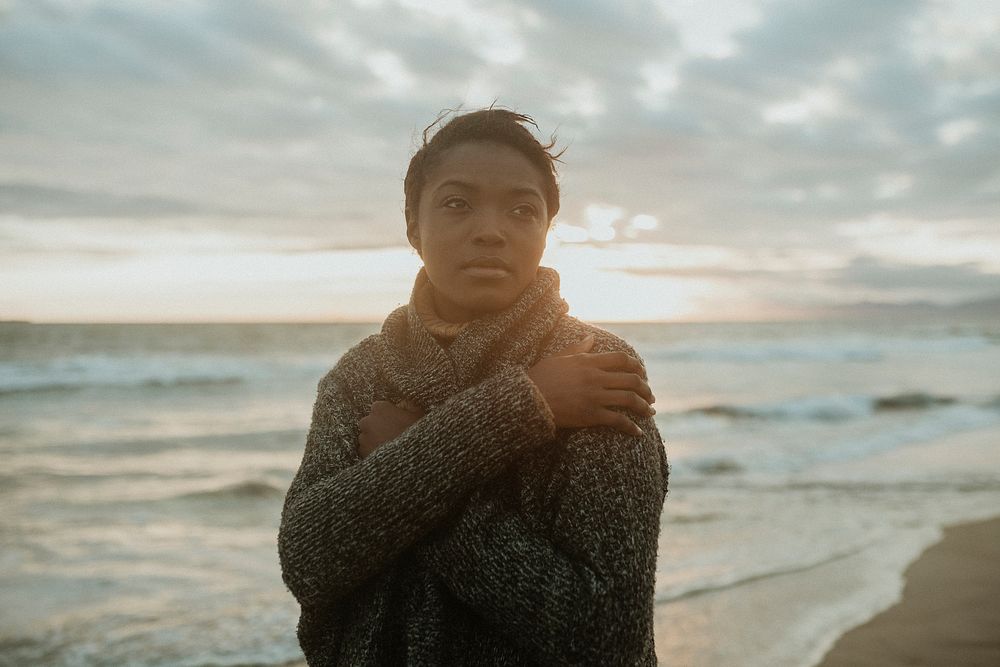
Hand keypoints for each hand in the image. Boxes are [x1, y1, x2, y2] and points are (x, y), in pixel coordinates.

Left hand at [358, 400, 424, 457]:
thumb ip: (407, 404)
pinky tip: (386, 455)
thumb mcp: (418, 413)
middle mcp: (367, 421)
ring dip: (375, 439)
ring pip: (367, 436)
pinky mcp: (362, 453)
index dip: (389, 414)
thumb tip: (400, 404)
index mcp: (380, 408)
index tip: (397, 421)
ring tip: (391, 446)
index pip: (380, 408)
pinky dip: (373, 451)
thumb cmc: (417, 434)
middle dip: (379, 426)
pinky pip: (366, 450)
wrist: (412, 459)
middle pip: (371, 422)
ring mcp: (363, 438)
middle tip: (394, 434)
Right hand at [527, 334, 654, 436]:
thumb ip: (577, 348)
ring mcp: (594, 396)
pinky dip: (632, 427)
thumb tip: (590, 338)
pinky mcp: (591, 415)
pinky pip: (619, 420)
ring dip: (643, 406)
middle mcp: (595, 377)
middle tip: (650, 396)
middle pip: (631, 379)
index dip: (636, 366)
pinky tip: (638, 432)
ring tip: (649, 412)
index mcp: (588, 362)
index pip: (621, 359)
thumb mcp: (558, 358)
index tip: (642, 373)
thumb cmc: (539, 378)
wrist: (526, 400)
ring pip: (629, 398)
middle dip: (645, 388)